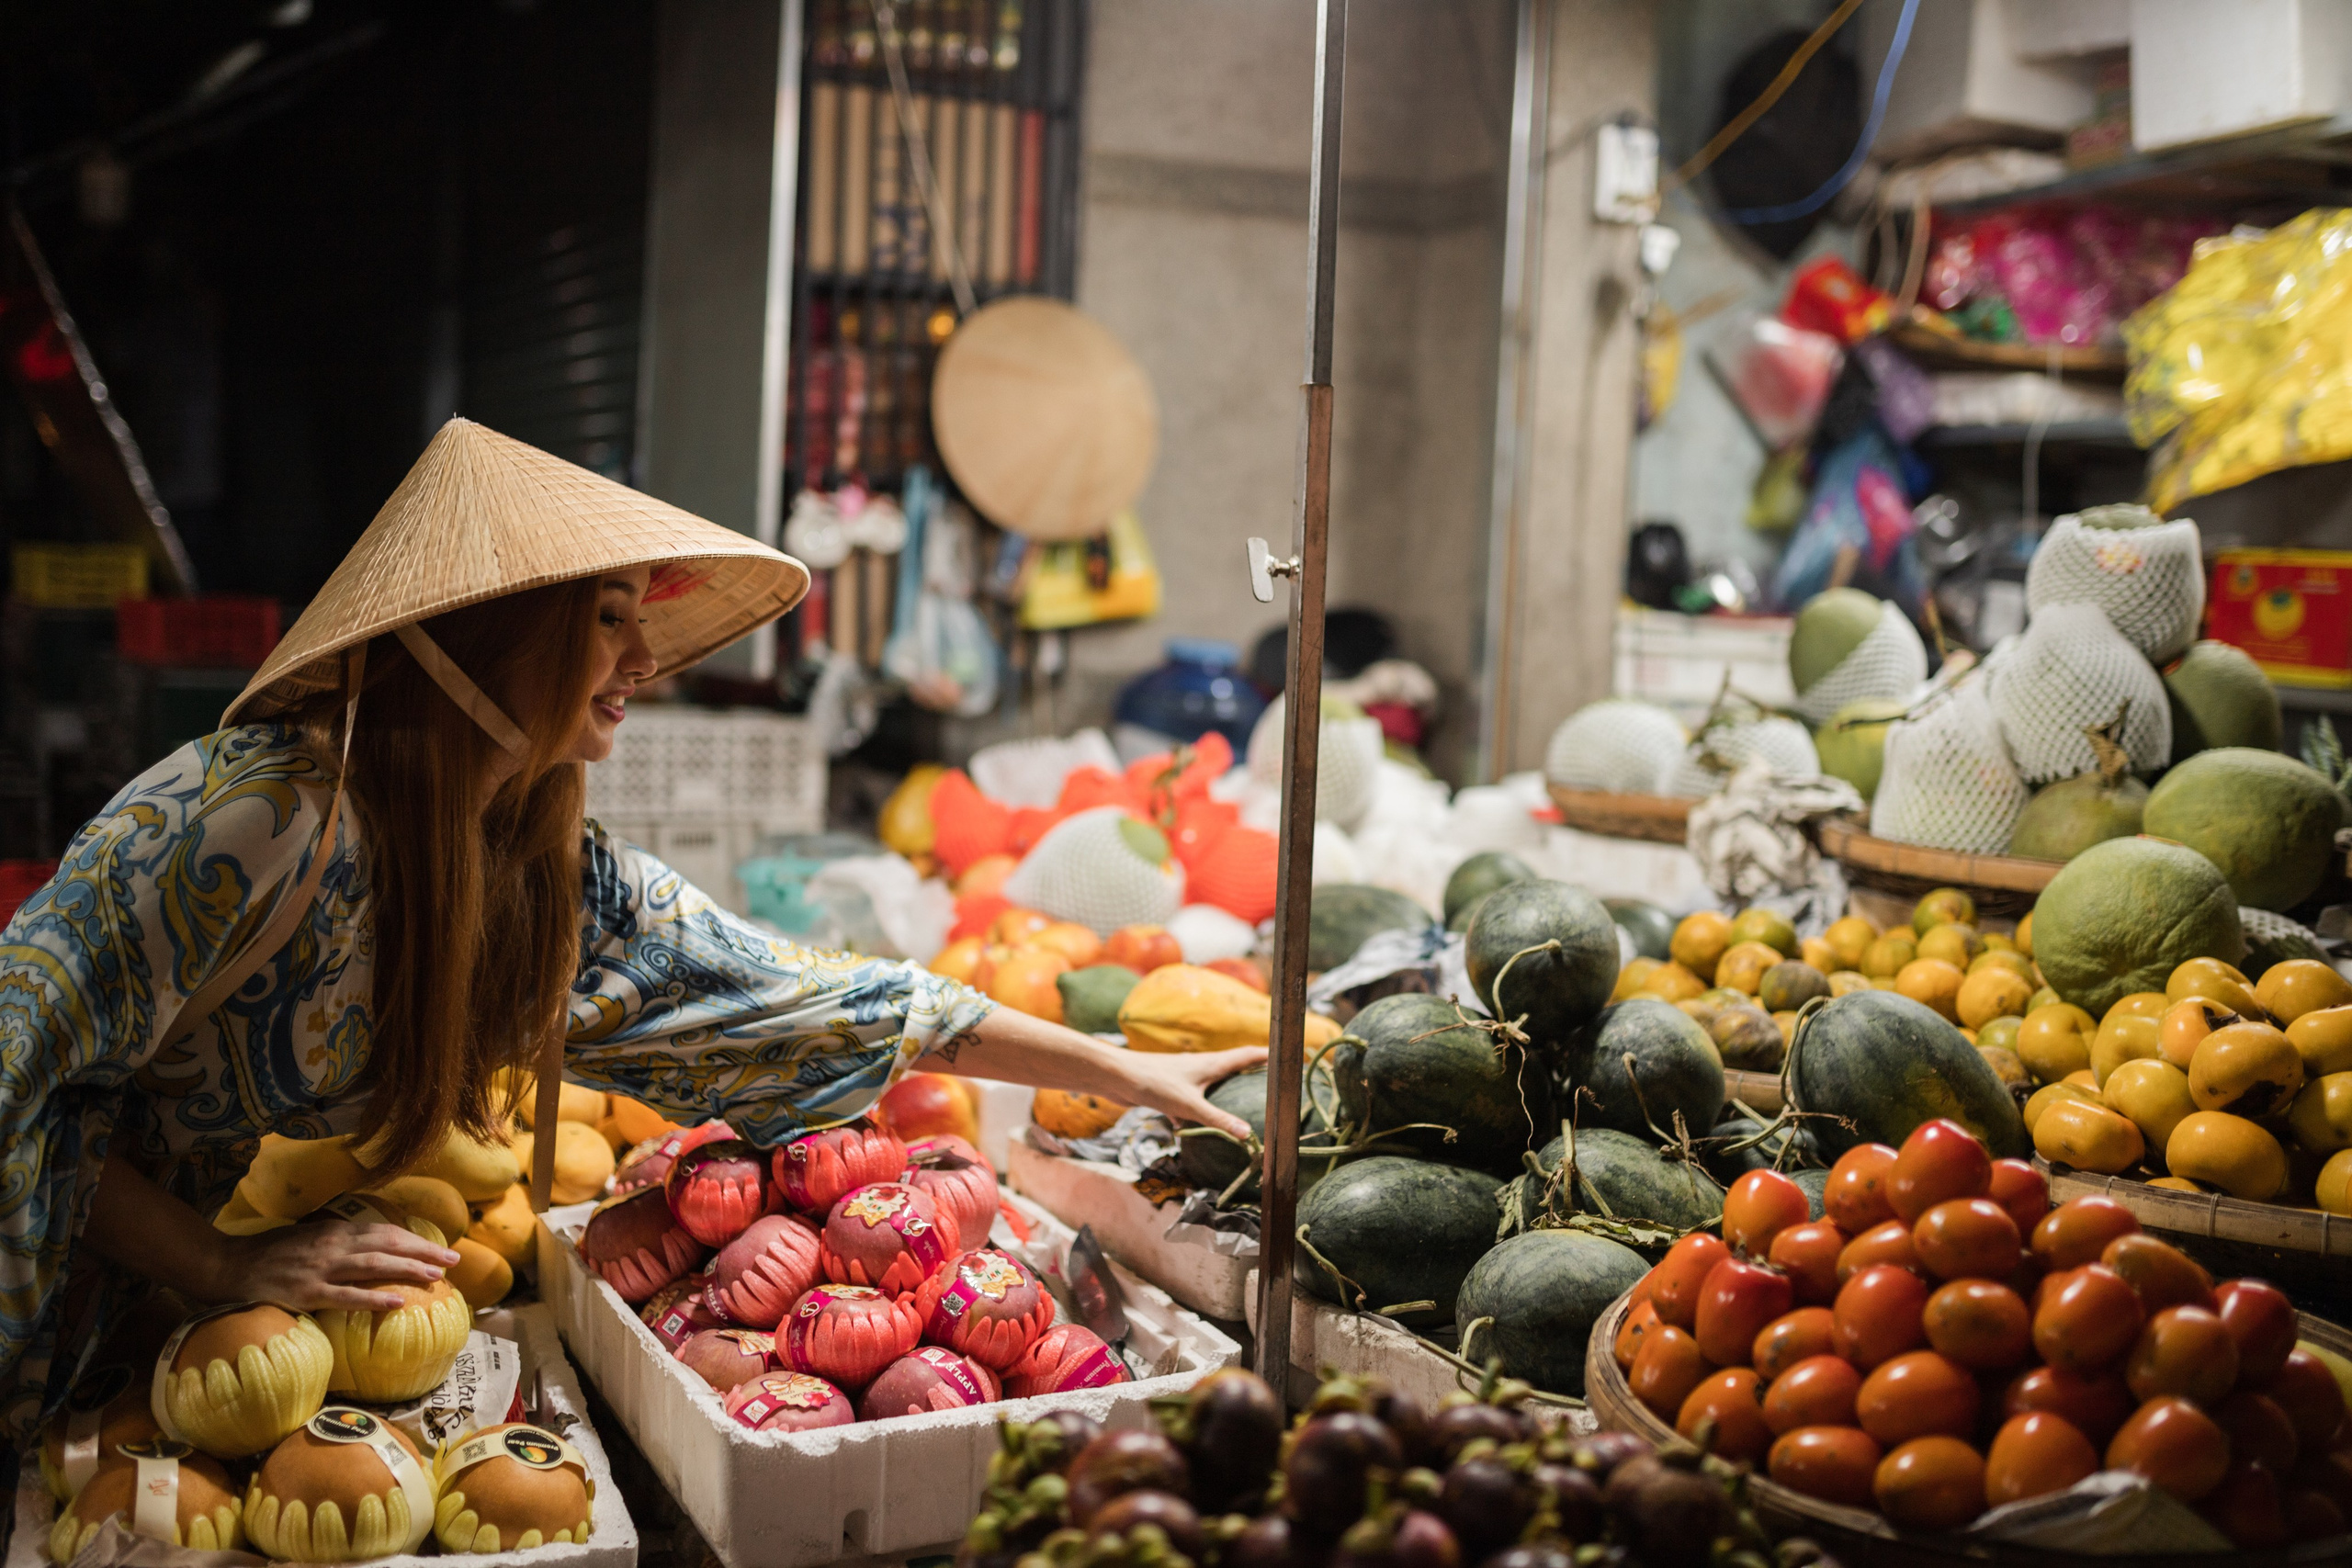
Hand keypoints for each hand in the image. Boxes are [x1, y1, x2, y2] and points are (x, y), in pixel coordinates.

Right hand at [211, 1222, 458, 1314]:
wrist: (228, 1266)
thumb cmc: (270, 1254)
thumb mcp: (309, 1238)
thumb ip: (339, 1241)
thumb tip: (371, 1246)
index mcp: (334, 1232)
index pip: (385, 1232)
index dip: (416, 1240)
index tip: (442, 1249)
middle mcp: (332, 1246)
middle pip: (387, 1245)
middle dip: (423, 1252)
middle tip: (453, 1261)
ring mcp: (320, 1269)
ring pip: (373, 1265)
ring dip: (406, 1269)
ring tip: (435, 1276)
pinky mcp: (306, 1292)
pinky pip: (346, 1296)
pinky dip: (373, 1298)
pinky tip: (396, 1301)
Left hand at [1114, 1046, 1267, 1139]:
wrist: (1117, 1077)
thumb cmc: (1155, 1083)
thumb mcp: (1190, 1105)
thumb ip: (1218, 1120)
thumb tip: (1248, 1134)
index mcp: (1212, 1063)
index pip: (1249, 1055)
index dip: (1271, 1056)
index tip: (1291, 1056)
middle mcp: (1202, 1066)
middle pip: (1234, 1066)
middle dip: (1254, 1073)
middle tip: (1273, 1082)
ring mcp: (1186, 1077)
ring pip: (1213, 1084)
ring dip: (1227, 1092)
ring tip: (1243, 1104)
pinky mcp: (1172, 1089)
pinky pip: (1193, 1100)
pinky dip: (1199, 1111)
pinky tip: (1197, 1130)